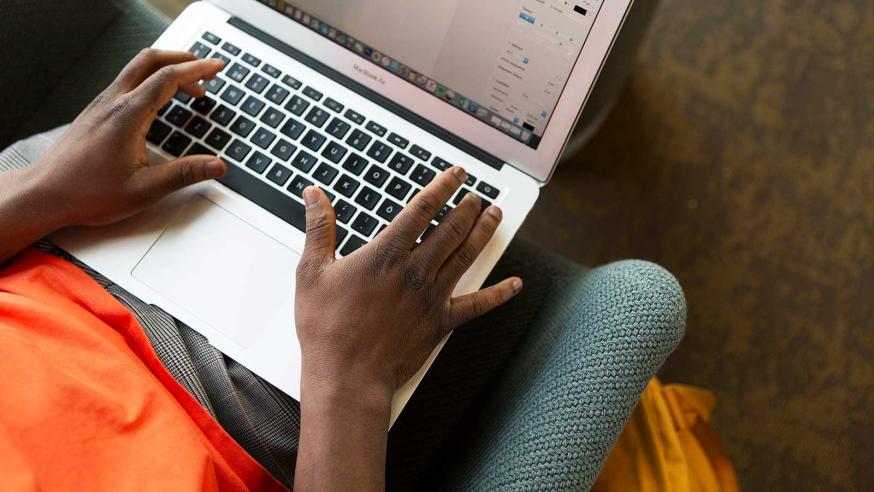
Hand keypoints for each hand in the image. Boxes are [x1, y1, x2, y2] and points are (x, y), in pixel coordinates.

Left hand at [26, 49, 227, 226]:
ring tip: (190, 89)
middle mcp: (113, 102)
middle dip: (182, 59)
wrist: (46, 194)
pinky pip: (127, 83)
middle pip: (150, 60)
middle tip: (205, 69)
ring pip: (137, 70)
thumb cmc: (87, 192)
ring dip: (166, 71)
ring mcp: (102, 105)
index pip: (168, 78)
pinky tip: (159, 103)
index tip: (216, 67)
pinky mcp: (96, 113)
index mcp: (128, 115)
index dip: (197, 69)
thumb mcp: (145, 189)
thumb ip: (184, 174)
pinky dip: (151, 83)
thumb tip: (216, 165)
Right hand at [295, 166, 521, 397]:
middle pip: (451, 229)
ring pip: (466, 256)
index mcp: (386, 255)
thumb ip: (318, 229)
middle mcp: (415, 271)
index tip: (456, 174)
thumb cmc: (326, 328)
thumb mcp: (312, 272)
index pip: (422, 209)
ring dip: (484, 233)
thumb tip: (314, 195)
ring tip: (495, 215)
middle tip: (476, 196)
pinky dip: (499, 293)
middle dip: (468, 208)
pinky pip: (478, 305)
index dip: (443, 187)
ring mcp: (432, 297)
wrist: (347, 375)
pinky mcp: (441, 323)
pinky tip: (515, 284)